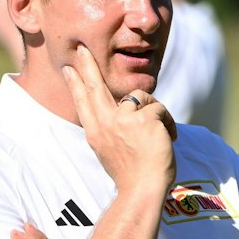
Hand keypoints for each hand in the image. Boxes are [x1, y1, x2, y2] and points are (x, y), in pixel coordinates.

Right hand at [62, 44, 176, 193]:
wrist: (142, 189)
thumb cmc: (132, 175)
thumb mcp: (111, 151)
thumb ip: (112, 129)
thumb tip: (123, 109)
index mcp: (96, 133)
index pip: (83, 102)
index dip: (76, 83)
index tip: (68, 68)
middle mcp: (105, 123)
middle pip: (95, 87)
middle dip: (88, 65)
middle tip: (82, 48)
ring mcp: (123, 120)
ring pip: (141, 98)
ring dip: (156, 113)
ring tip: (162, 133)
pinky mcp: (144, 120)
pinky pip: (159, 109)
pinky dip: (168, 123)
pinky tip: (170, 139)